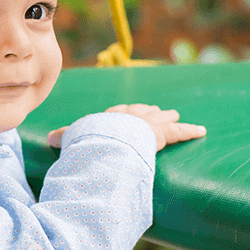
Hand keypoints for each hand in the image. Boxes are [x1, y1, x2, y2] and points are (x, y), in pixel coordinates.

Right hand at [46, 104, 205, 150]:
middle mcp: (128, 115)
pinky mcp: (161, 133)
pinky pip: (179, 133)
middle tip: (155, 110)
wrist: (106, 137)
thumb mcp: (72, 138)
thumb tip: (48, 137)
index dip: (122, 113)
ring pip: (160, 118)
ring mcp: (146, 123)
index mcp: (108, 117)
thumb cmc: (88, 139)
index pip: (117, 113)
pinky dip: (190, 131)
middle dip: (147, 111)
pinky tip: (202, 131)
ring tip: (174, 114)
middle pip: (140, 111)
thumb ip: (64, 138)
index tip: (125, 111)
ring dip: (168, 117)